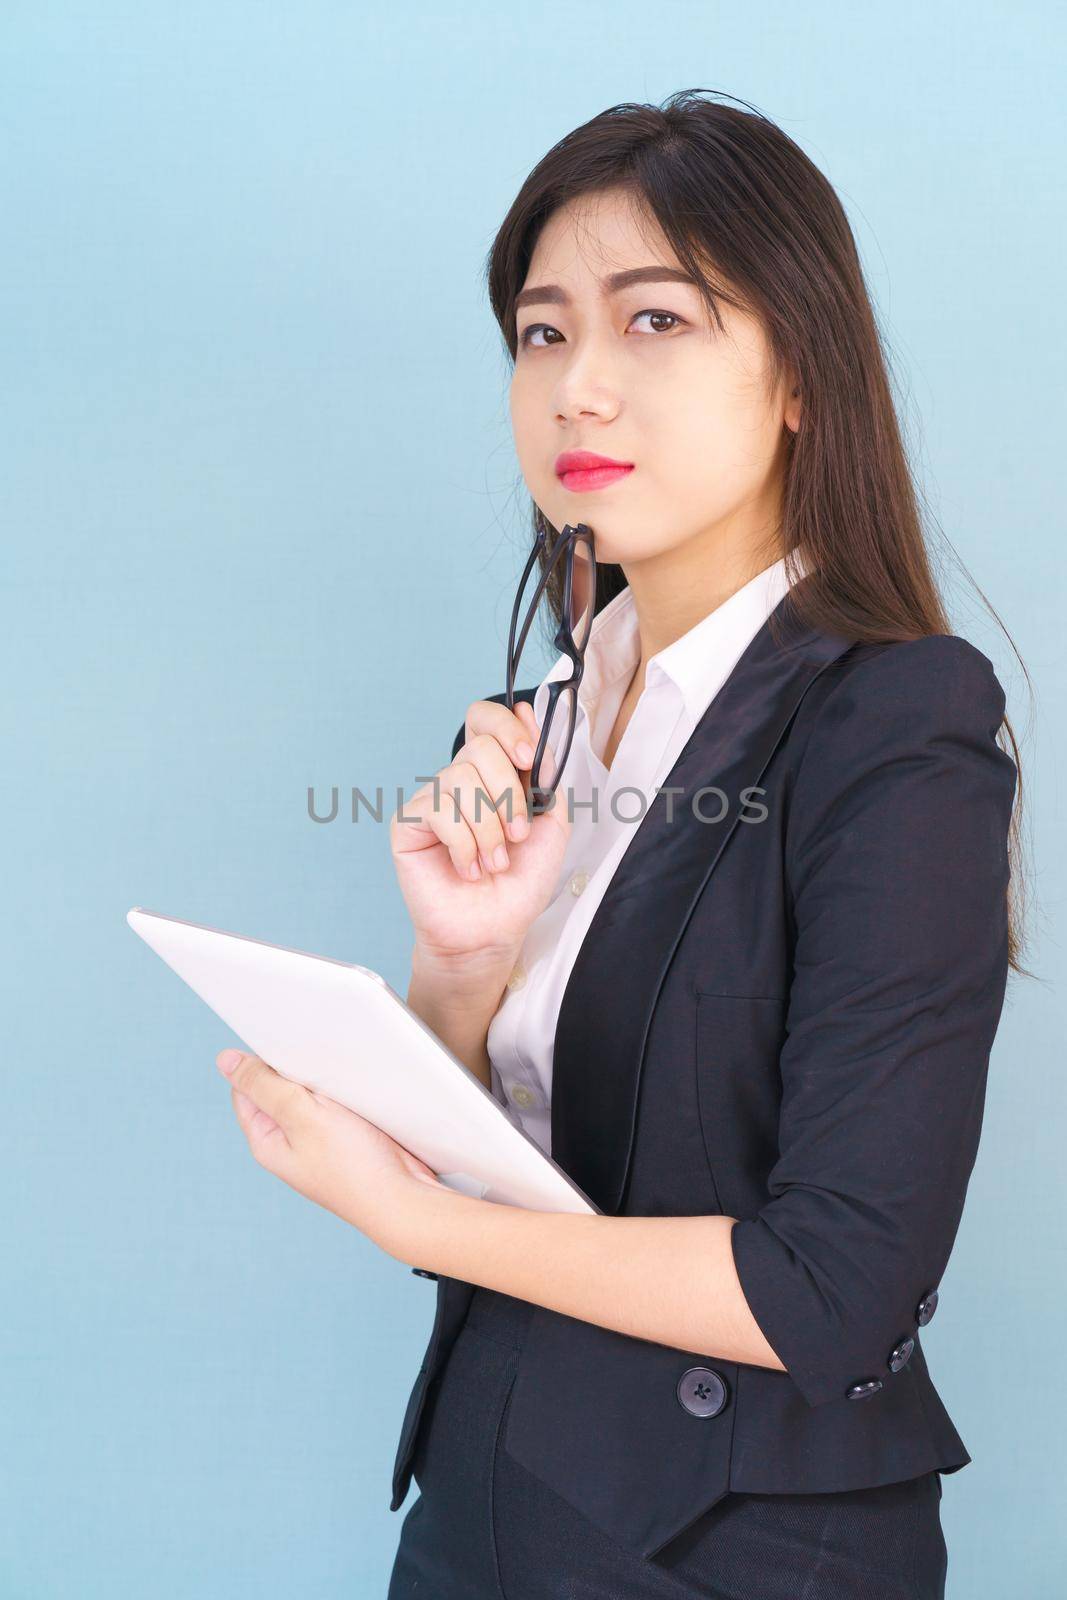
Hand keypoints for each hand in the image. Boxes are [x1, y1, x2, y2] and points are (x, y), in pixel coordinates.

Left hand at [215, 1047, 447, 1260]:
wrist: (404, 1198)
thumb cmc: (353, 1167)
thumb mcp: (302, 1117)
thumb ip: (264, 1086)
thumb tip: (224, 1060)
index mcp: (267, 1140)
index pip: (248, 1087)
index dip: (264, 1062)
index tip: (288, 1049)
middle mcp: (289, 1142)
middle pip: (280, 1087)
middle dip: (298, 1070)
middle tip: (320, 1066)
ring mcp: (319, 1141)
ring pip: (313, 1093)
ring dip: (326, 1080)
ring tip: (343, 1083)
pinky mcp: (347, 1138)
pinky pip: (339, 1103)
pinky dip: (347, 1091)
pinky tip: (360, 1092)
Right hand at [390, 698, 570, 960]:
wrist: (495, 929)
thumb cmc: (520, 882)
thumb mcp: (551, 822)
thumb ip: (544, 772)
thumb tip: (531, 716)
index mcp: (492, 773)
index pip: (485, 719)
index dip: (507, 727)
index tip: (529, 757)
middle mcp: (459, 780)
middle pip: (480, 748)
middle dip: (508, 795)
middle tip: (517, 835)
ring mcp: (432, 799)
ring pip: (461, 780)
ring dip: (489, 829)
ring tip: (494, 861)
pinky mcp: (409, 823)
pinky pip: (439, 810)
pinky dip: (464, 844)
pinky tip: (467, 867)